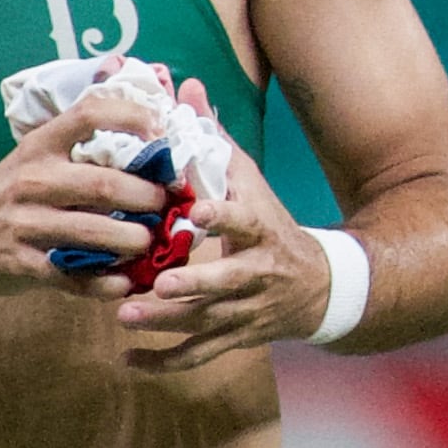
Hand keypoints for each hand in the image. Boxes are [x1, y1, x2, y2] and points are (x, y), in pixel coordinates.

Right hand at [0, 101, 170, 301]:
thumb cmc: (4, 196)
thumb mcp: (31, 159)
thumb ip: (78, 152)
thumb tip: (150, 144)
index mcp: (39, 147)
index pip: (88, 114)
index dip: (131, 117)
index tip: (160, 131)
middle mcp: (33, 180)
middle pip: (104, 184)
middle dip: (147, 197)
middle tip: (167, 205)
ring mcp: (26, 224)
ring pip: (93, 232)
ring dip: (134, 239)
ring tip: (151, 243)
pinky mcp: (23, 265)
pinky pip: (73, 275)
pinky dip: (105, 282)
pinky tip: (126, 281)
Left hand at [119, 98, 334, 370]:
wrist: (321, 286)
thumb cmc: (272, 226)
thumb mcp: (251, 182)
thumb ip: (214, 140)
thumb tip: (185, 86)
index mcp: (261, 231)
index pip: (246, 222)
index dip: (224, 218)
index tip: (198, 213)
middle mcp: (257, 274)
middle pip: (227, 282)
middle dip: (194, 285)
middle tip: (158, 283)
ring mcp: (246, 311)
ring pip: (207, 322)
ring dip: (167, 323)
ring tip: (126, 317)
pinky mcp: (235, 338)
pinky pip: (198, 355)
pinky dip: (164, 361)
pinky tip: (128, 361)